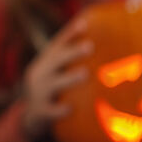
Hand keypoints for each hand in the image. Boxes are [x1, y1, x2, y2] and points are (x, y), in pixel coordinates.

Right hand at [21, 18, 92, 139]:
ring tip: (84, 73)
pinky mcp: (38, 111)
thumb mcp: (58, 74)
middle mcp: (39, 73)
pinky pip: (49, 110)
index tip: (84, 24)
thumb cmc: (54, 91)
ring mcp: (37, 92)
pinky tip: (69, 109)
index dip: (71, 33)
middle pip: (55, 60)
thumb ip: (76, 63)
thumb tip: (111, 52)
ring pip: (52, 84)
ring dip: (69, 78)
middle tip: (90, 46)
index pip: (58, 44)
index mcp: (46, 62)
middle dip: (72, 52)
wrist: (31, 117)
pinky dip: (58, 109)